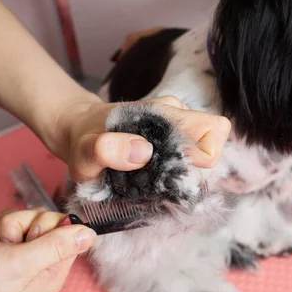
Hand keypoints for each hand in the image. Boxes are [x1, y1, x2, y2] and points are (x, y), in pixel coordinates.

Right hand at [0, 208, 95, 291]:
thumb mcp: (20, 265)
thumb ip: (57, 246)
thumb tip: (91, 234)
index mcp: (49, 269)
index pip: (62, 227)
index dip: (42, 223)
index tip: (25, 237)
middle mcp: (33, 261)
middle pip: (35, 218)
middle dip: (12, 226)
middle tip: (0, 246)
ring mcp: (10, 254)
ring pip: (9, 219)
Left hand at [52, 95, 231, 182]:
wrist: (76, 132)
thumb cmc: (83, 140)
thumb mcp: (86, 149)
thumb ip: (108, 149)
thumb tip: (143, 152)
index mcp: (167, 113)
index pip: (214, 131)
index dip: (202, 155)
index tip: (170, 170)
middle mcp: (177, 118)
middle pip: (211, 147)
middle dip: (189, 170)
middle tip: (154, 178)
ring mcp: (175, 131)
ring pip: (198, 158)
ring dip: (177, 174)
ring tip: (145, 177)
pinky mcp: (170, 144)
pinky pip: (185, 162)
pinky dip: (170, 173)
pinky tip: (147, 175)